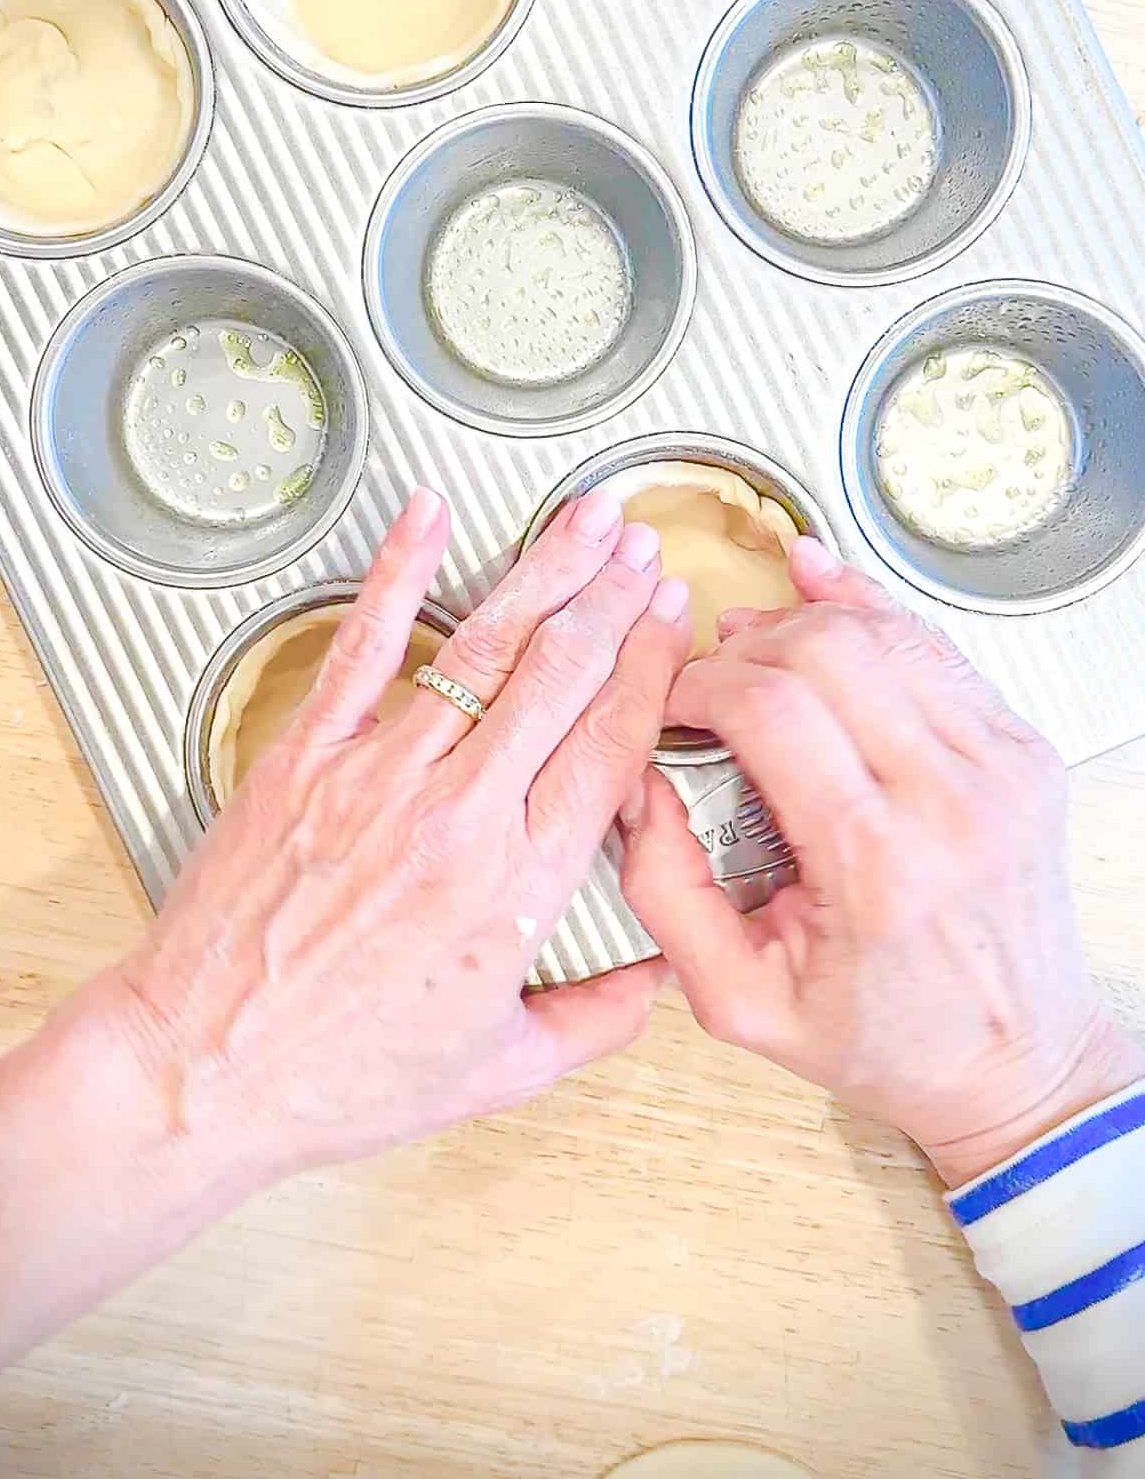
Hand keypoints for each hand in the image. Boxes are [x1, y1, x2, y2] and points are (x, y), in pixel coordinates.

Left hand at [114, 487, 691, 1182]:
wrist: (204, 1070)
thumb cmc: (344, 1079)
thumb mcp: (499, 1069)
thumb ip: (599, 1018)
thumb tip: (666, 974)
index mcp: (520, 886)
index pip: (611, 743)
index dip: (654, 666)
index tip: (676, 619)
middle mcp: (461, 815)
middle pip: (561, 675)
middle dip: (613, 598)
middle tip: (643, 546)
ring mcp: (378, 775)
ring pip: (483, 649)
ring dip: (544, 573)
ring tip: (585, 519)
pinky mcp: (305, 755)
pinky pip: (361, 645)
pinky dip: (398, 572)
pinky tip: (430, 517)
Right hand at [620, 539, 1142, 1187]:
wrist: (1011, 1063)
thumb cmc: (886, 1040)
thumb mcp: (740, 1002)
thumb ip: (666, 891)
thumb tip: (631, 785)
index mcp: (878, 868)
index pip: (771, 710)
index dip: (700, 683)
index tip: (669, 700)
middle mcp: (953, 803)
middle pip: (828, 650)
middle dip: (745, 645)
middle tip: (706, 676)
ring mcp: (1001, 768)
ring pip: (887, 631)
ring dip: (804, 620)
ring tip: (751, 640)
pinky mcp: (1022, 752)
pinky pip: (938, 648)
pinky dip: (872, 609)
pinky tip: (823, 589)